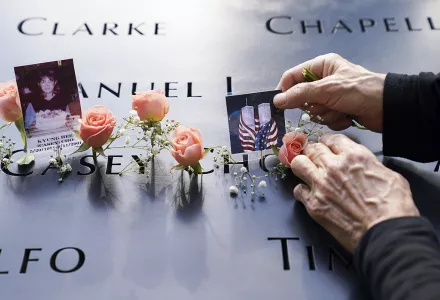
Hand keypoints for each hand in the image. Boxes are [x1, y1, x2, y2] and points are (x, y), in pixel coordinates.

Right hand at [274, 53, 385, 131]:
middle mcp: (324, 79)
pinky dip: (335, 120)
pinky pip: (325, 119)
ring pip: (313, 111)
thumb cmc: (359, 90)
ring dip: (326, 114)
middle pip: (302, 97)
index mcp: (321, 66)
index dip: (285, 90)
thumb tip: (276, 100)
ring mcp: (331, 96)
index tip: (280, 104)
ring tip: (341, 111)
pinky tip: (347, 117)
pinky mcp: (338, 110)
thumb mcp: (327, 89)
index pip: (292, 76)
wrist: (388, 107)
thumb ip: (300, 94)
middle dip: (314, 105)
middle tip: (324, 105)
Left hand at [291, 133, 419, 252]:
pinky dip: (302, 191)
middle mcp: (333, 167)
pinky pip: (298, 190)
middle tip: (314, 156)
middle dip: (313, 151)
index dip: (328, 142)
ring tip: (306, 170)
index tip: (327, 146)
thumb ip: (370, 165)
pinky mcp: (313, 204)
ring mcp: (320, 185)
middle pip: (312, 148)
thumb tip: (365, 167)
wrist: (386, 233)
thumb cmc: (393, 208)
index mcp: (354, 156)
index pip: (331, 138)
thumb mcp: (389, 175)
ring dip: (302, 166)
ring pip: (298, 164)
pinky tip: (309, 194)